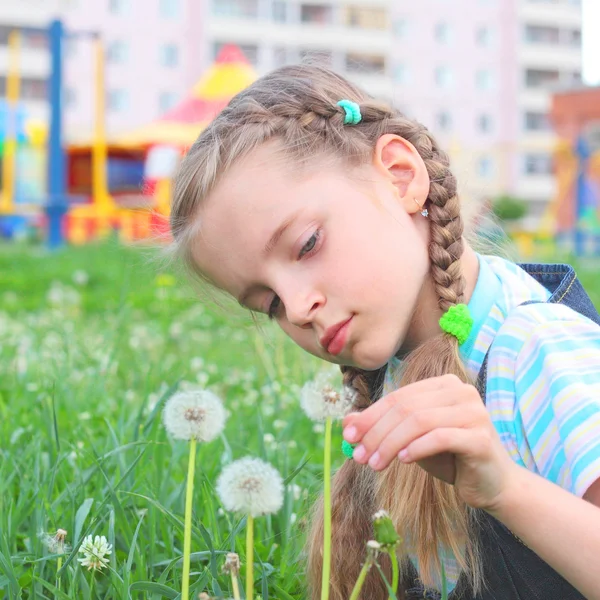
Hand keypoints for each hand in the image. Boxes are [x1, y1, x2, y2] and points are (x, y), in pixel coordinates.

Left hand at [341, 374, 518, 511]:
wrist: (491, 484)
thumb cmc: (449, 458)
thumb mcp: (410, 440)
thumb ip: (383, 427)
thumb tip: (346, 421)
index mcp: (444, 384)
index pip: (398, 397)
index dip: (370, 416)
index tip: (348, 436)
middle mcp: (461, 391)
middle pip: (406, 408)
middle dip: (376, 432)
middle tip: (358, 455)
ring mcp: (474, 412)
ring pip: (419, 422)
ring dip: (390, 443)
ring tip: (374, 463)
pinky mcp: (481, 436)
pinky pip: (439, 437)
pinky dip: (416, 448)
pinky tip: (402, 460)